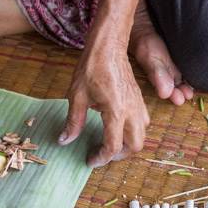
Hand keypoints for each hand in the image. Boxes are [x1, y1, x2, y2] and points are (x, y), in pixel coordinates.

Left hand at [59, 26, 149, 167]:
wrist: (109, 46)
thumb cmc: (91, 67)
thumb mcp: (76, 96)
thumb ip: (73, 122)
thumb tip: (64, 141)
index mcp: (116, 111)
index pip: (113, 146)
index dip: (101, 158)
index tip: (90, 160)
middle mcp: (131, 111)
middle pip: (135, 146)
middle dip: (119, 155)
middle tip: (102, 154)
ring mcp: (138, 105)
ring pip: (142, 135)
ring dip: (128, 144)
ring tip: (110, 143)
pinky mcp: (139, 99)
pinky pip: (143, 123)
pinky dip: (133, 132)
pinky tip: (117, 127)